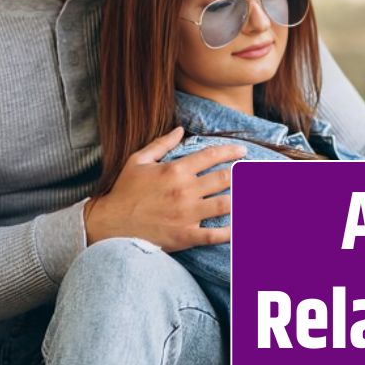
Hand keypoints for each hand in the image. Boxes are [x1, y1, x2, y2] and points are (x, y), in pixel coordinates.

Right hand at [84, 127, 244, 250]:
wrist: (110, 224)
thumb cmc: (124, 192)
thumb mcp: (138, 161)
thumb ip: (161, 144)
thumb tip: (180, 129)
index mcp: (175, 170)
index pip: (210, 155)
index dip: (230, 151)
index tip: (242, 150)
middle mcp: (185, 190)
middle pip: (224, 178)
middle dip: (242, 174)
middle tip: (253, 173)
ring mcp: (187, 214)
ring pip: (225, 204)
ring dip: (242, 199)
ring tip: (254, 196)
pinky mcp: (186, 235)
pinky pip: (215, 235)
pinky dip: (231, 232)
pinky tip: (242, 228)